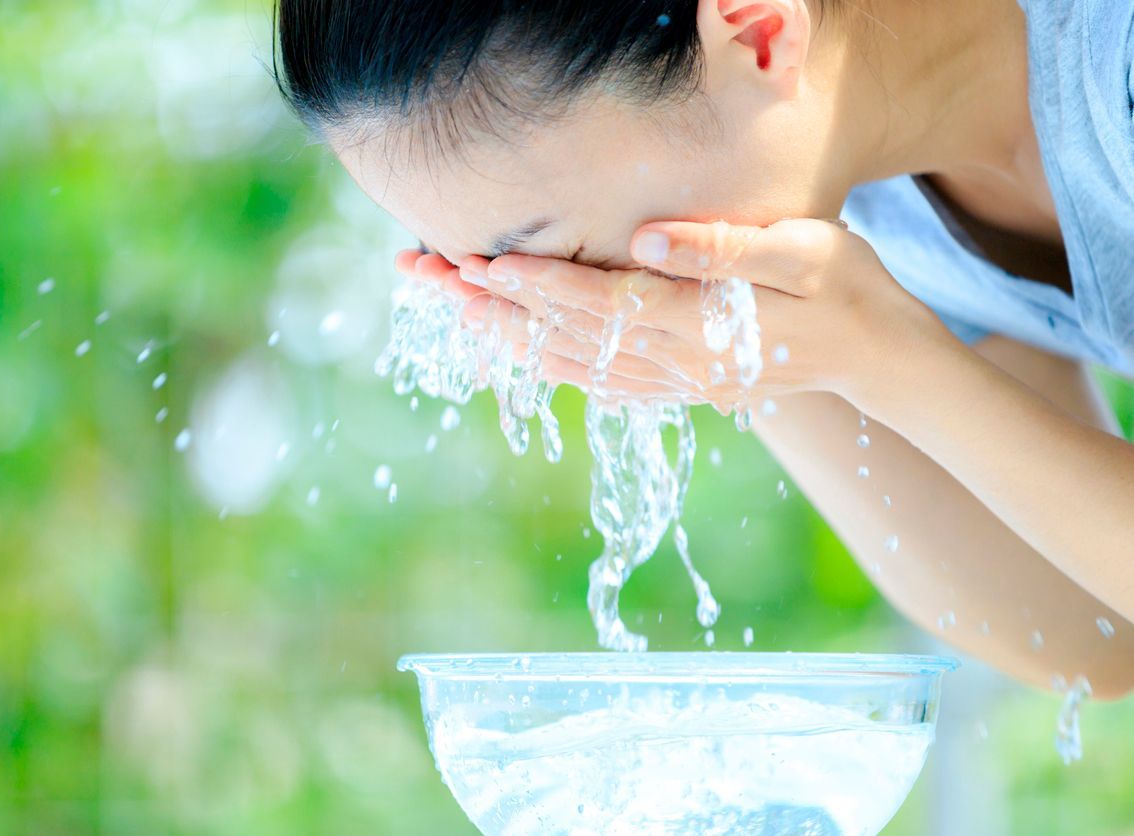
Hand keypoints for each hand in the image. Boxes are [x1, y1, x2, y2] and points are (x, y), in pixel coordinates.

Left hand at [397, 218, 953, 409]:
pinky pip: (596, 384)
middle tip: (427, 275)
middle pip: (566, 338)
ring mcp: (673, 383)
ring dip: (506, 336)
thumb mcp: (806, 251)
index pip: (598, 304)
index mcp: (700, 325)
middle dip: (493, 307)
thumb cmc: (849, 290)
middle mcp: (675, 364)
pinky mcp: (676, 387)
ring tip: (450, 307)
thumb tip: (648, 240)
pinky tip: (515, 351)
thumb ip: (725, 248)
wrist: (879, 358)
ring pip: (570, 366)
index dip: (534, 285)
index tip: (476, 265)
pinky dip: (547, 367)